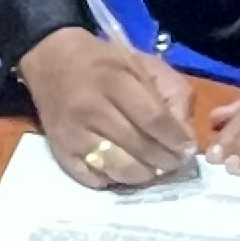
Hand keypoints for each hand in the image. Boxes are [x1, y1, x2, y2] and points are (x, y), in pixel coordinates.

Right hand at [20, 28, 200, 188]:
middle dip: (165, 161)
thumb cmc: (105, 63)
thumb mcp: (145, 64)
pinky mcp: (61, 152)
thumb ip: (172, 95)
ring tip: (152, 168)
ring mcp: (74, 134)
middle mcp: (91, 109)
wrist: (51, 60)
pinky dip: (114, 180)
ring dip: (144, 175)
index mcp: (115, 81)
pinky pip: (94, 180)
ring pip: (119, 169)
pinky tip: (123, 169)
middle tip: (175, 162)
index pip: (153, 119)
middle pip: (139, 147)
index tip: (188, 148)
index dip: (176, 139)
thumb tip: (185, 136)